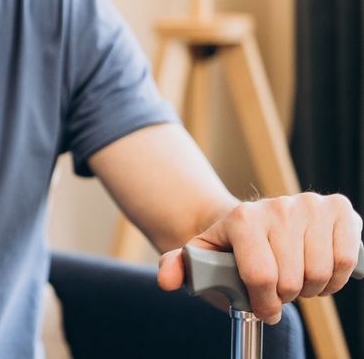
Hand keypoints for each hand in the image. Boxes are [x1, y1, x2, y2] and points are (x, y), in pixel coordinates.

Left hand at [157, 193, 362, 323]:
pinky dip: (336, 277)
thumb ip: (177, 266)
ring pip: (321, 272)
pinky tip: (319, 272)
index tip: (261, 308)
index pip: (260, 276)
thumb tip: (166, 280)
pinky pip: (347, 259)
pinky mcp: (339, 209)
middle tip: (277, 290)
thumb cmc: (229, 246)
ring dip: (312, 289)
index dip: (263, 303)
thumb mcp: (199, 255)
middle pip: (292, 279)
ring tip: (296, 281)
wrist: (255, 222)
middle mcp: (278, 206)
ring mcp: (310, 205)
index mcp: (242, 218)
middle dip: (285, 296)